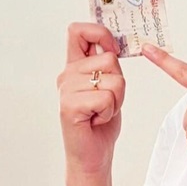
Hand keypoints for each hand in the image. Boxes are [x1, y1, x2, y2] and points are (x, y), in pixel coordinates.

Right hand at [57, 23, 125, 173]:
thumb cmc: (100, 120)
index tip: (112, 50)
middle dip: (119, 83)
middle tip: (107, 102)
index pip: (78, 31)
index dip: (99, 33)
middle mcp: (67, 74)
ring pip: (113, 80)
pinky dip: (110, 111)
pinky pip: (106, 97)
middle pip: (110, 59)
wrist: (92, 154)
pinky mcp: (70, 105)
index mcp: (74, 66)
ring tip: (101, 112)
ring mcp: (66, 89)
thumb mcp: (108, 85)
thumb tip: (114, 44)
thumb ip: (107, 64)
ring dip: (116, 100)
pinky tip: (96, 119)